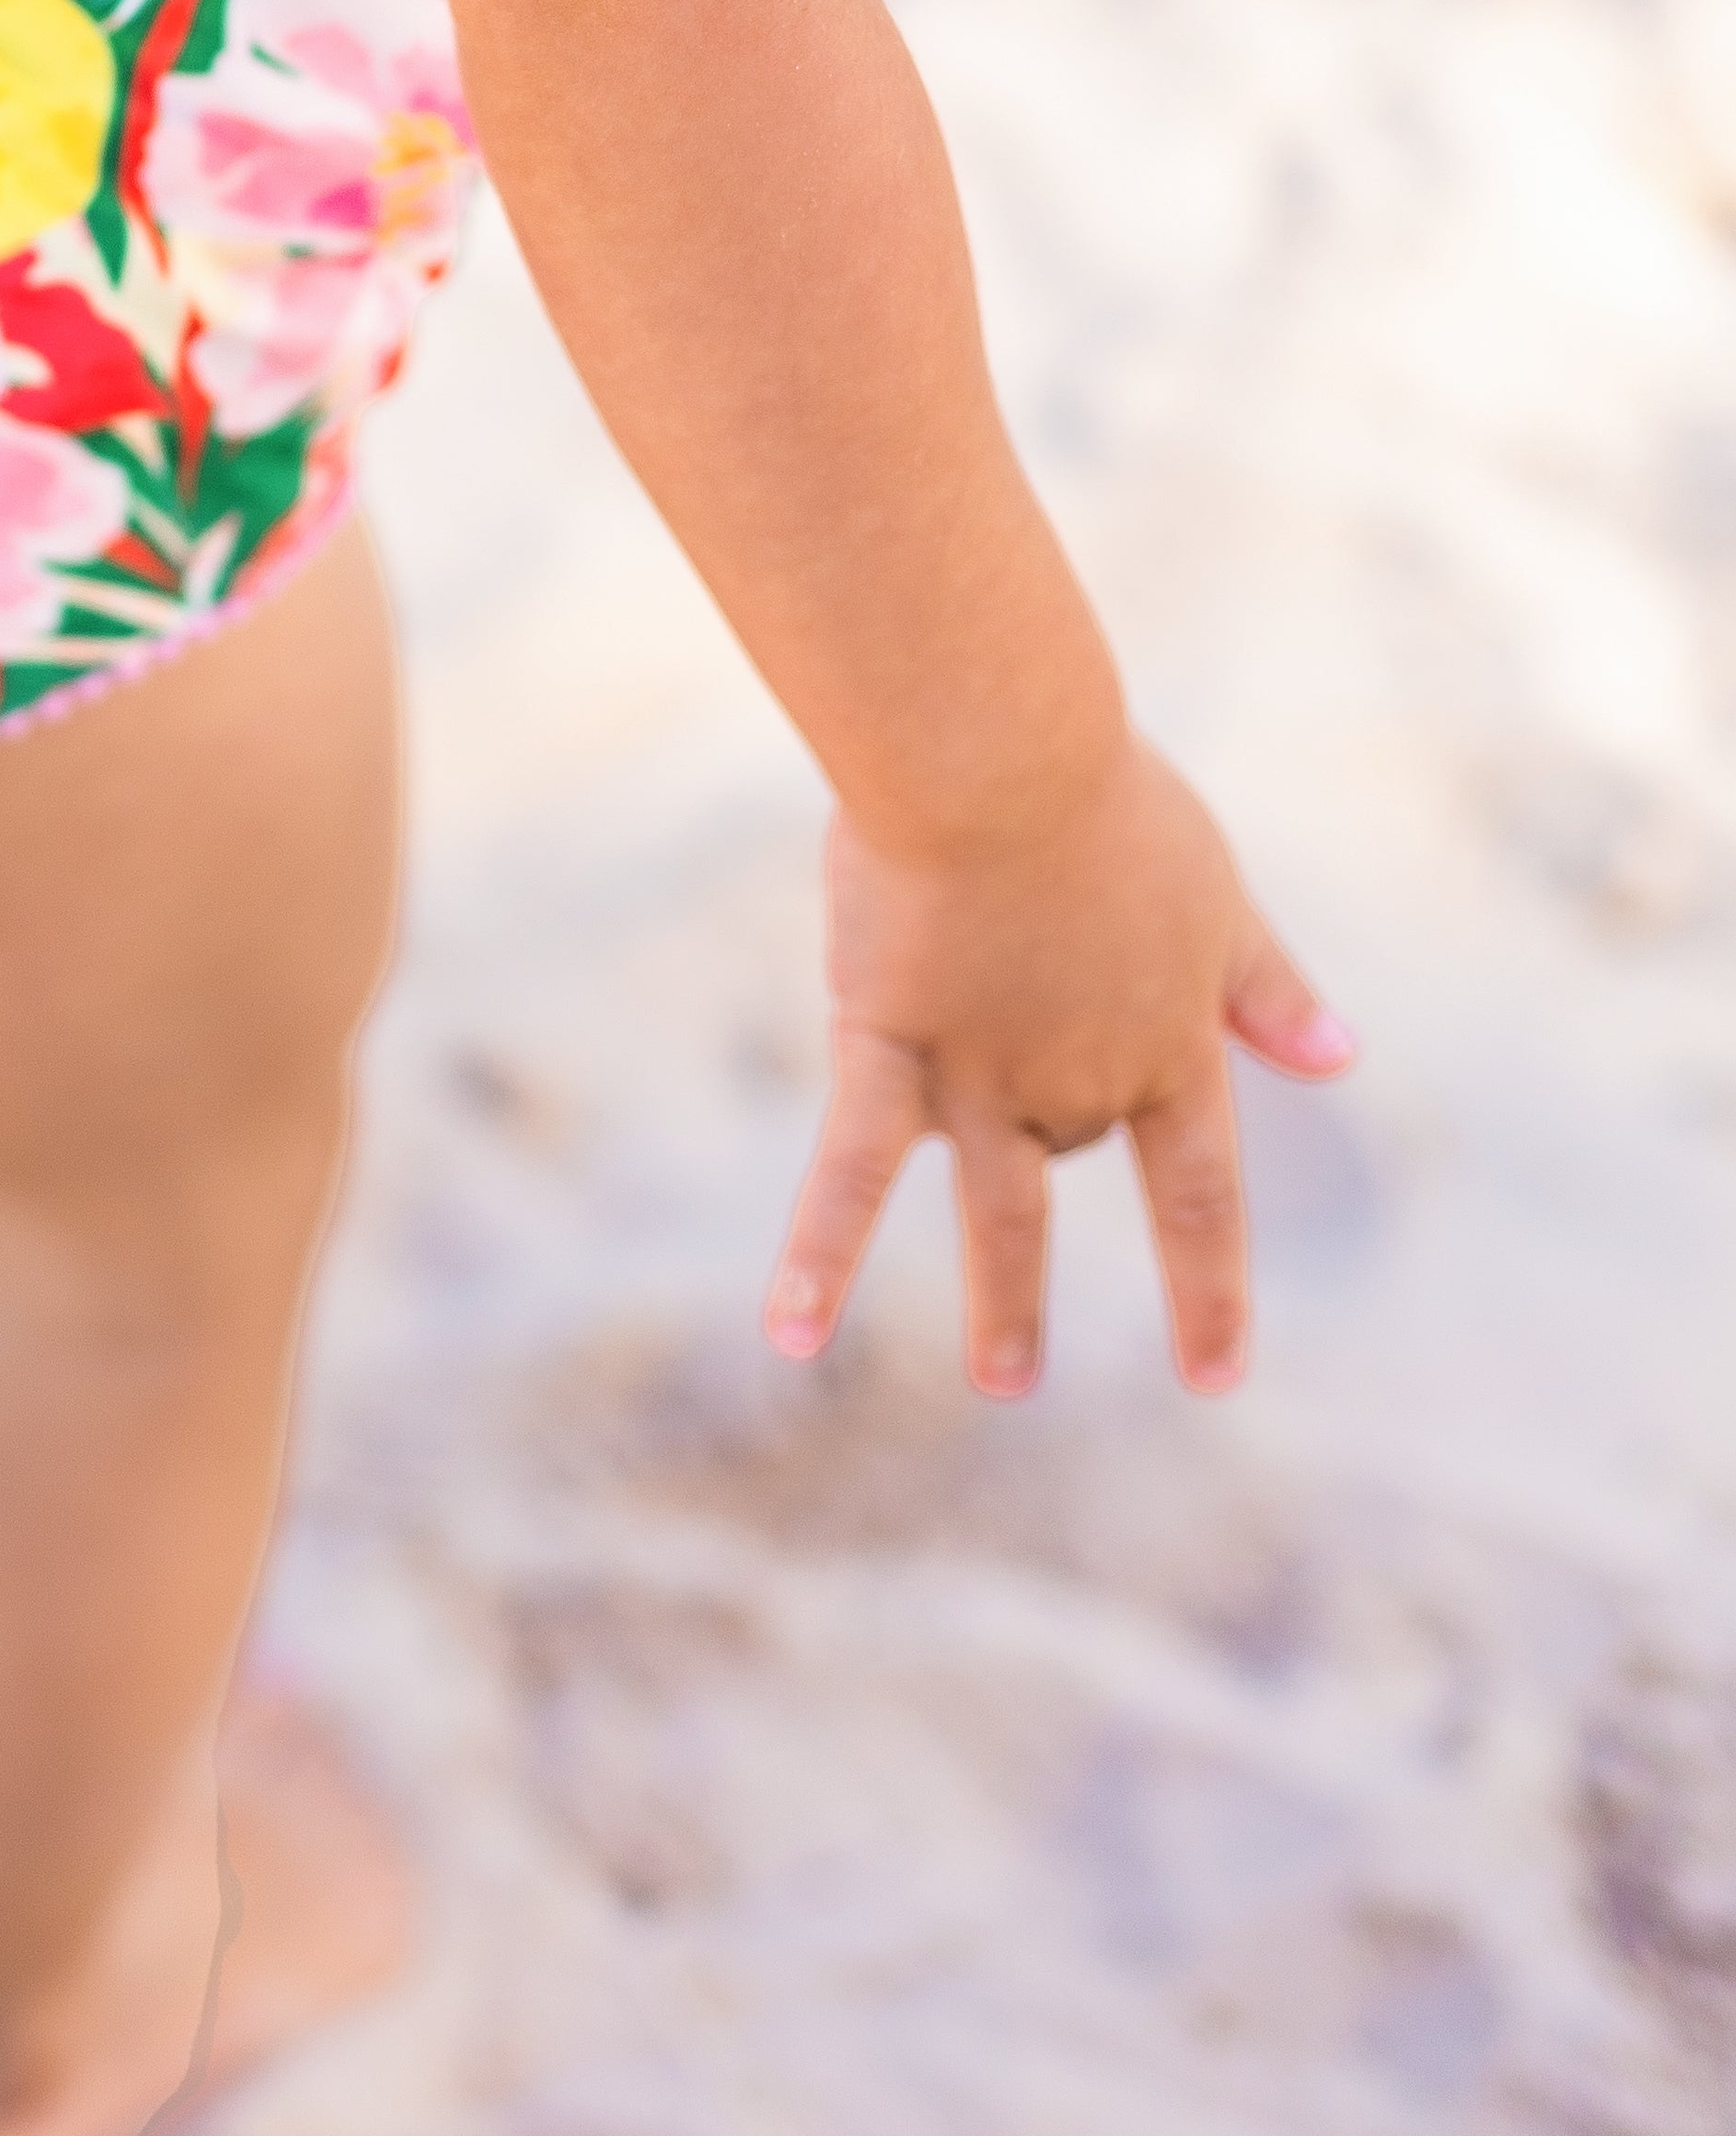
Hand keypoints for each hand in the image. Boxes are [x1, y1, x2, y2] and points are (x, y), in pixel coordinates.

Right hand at [764, 735, 1354, 1399]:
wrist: (996, 753)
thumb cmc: (1106, 797)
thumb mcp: (1212, 893)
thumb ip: (1266, 986)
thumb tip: (1343, 1059)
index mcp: (1166, 1045)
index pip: (1200, 1194)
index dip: (1209, 1289)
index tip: (1215, 1375)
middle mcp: (1082, 1083)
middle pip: (1069, 1154)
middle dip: (1040, 1246)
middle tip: (1015, 1372)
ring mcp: (986, 1077)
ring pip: (997, 1211)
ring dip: (1002, 1304)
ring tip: (1003, 1382)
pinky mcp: (890, 1046)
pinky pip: (849, 1171)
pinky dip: (819, 1253)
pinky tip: (792, 1335)